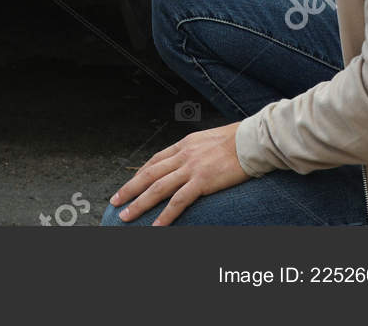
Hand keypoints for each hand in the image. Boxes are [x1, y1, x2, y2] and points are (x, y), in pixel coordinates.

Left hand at [109, 123, 248, 224]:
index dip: (140, 174)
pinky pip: (179, 201)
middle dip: (130, 189)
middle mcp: (183, 155)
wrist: (252, 140)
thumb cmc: (237, 141)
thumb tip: (192, 160)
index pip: (155, 160)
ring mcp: (191, 168)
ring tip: (126, 216)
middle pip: (149, 174)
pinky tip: (157, 226)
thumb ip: (196, 151)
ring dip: (139, 204)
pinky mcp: (202, 181)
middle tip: (115, 201)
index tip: (130, 185)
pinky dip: (166, 215)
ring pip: (157, 188)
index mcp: (184, 144)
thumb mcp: (209, 140)